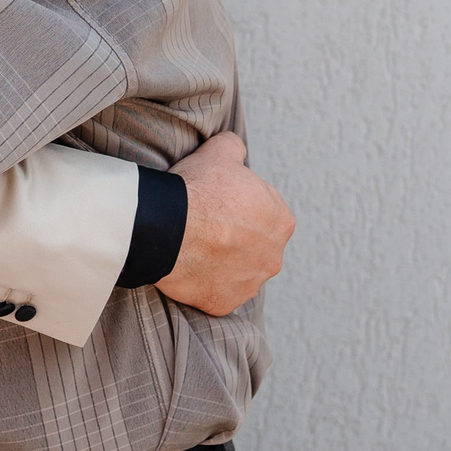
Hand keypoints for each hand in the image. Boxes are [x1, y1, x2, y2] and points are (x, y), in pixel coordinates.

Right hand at [155, 132, 291, 314]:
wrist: (168, 226)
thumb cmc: (198, 189)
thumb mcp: (220, 151)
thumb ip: (236, 148)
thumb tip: (236, 149)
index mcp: (282, 221)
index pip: (265, 212)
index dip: (240, 205)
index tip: (220, 202)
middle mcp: (274, 257)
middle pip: (255, 245)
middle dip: (236, 237)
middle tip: (206, 225)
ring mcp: (250, 284)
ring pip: (238, 271)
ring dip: (223, 262)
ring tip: (195, 246)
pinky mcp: (224, 303)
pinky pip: (217, 292)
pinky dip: (205, 282)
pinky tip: (189, 266)